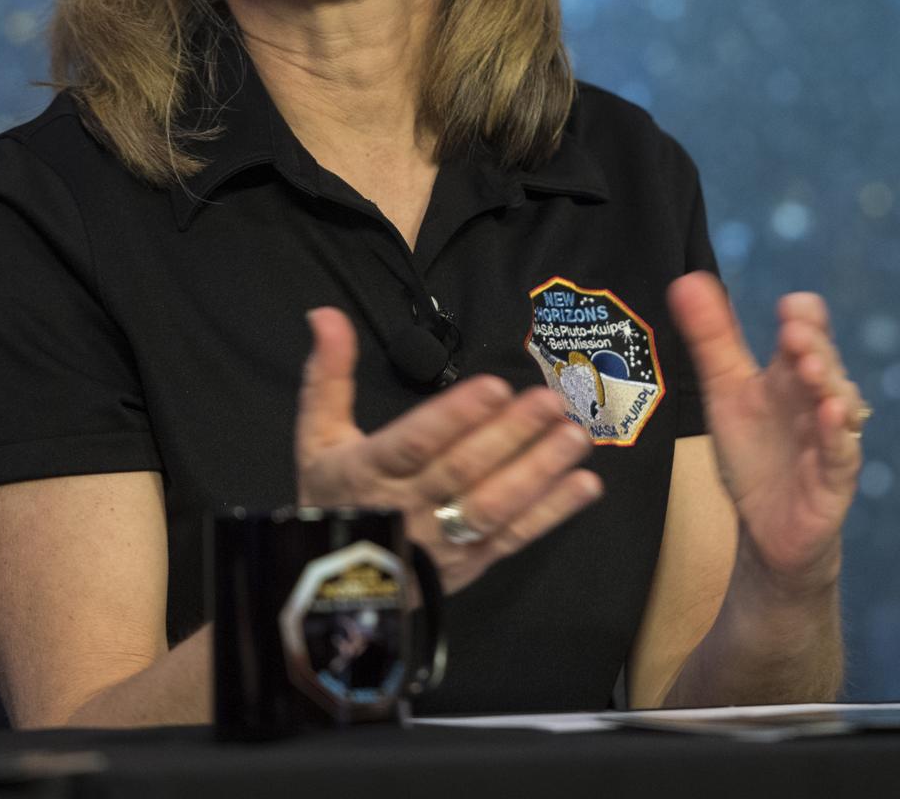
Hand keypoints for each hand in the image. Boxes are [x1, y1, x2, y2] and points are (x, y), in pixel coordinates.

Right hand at [295, 308, 602, 594]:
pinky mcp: (469, 564)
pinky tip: (586, 486)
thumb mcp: (317, 434)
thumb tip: (325, 312)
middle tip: (550, 401)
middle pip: (462, 471)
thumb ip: (328, 374)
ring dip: (538, 472)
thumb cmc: (330, 496)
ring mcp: (441, 543)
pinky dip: (551, 513)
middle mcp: (406, 509)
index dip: (454, 417)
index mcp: (367, 472)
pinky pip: (513, 538)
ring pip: (493, 507)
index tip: (495, 386)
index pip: (414, 443)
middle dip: (510, 435)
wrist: (331, 588)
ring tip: (575, 438)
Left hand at [667, 272, 863, 592]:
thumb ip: (710, 338)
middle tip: (794, 333)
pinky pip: (841, 454)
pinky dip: (836, 435)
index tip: (790, 307)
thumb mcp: (724, 392)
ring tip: (810, 366)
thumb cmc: (753, 454)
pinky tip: (829, 417)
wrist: (765, 529)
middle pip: (824, 362)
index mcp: (788, 374)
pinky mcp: (832, 480)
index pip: (807, 332)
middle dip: (813, 345)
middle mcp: (814, 399)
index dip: (804, 318)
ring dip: (828, 383)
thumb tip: (686, 280)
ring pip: (838, 404)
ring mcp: (827, 439)